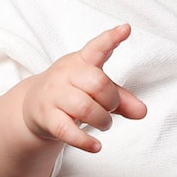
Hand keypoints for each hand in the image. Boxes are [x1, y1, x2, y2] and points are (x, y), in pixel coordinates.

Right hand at [22, 25, 148, 154]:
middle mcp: (65, 75)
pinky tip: (96, 146)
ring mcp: (54, 96)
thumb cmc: (71, 93)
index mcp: (80, 61)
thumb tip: (143, 112)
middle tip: (110, 108)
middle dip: (111, 100)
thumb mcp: (96, 90)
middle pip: (98, 83)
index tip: (126, 29)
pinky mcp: (47, 118)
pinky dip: (85, 141)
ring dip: (103, 121)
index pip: (96, 47)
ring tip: (104, 124)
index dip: (111, 39)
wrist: (33, 107)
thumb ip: (121, 99)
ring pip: (85, 108)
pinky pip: (68, 131)